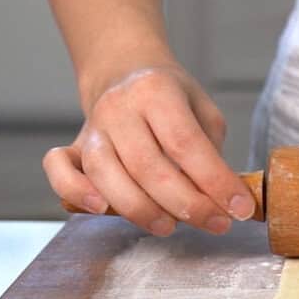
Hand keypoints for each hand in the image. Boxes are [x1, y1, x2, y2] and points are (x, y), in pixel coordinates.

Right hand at [42, 63, 255, 235]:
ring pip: (105, 173)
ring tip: (170, 226)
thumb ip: (210, 149)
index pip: (186, 143)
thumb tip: (224, 196)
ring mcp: (92, 127)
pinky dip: (75, 191)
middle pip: (148, 165)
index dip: (215, 181)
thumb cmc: (170, 97)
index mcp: (157, 91)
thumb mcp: (202, 109)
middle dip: (185, 203)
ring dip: (139, 209)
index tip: (239, 208)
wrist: (123, 72)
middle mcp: (119, 108)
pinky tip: (100, 209)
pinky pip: (59, 169)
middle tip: (215, 224)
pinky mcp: (73, 145)